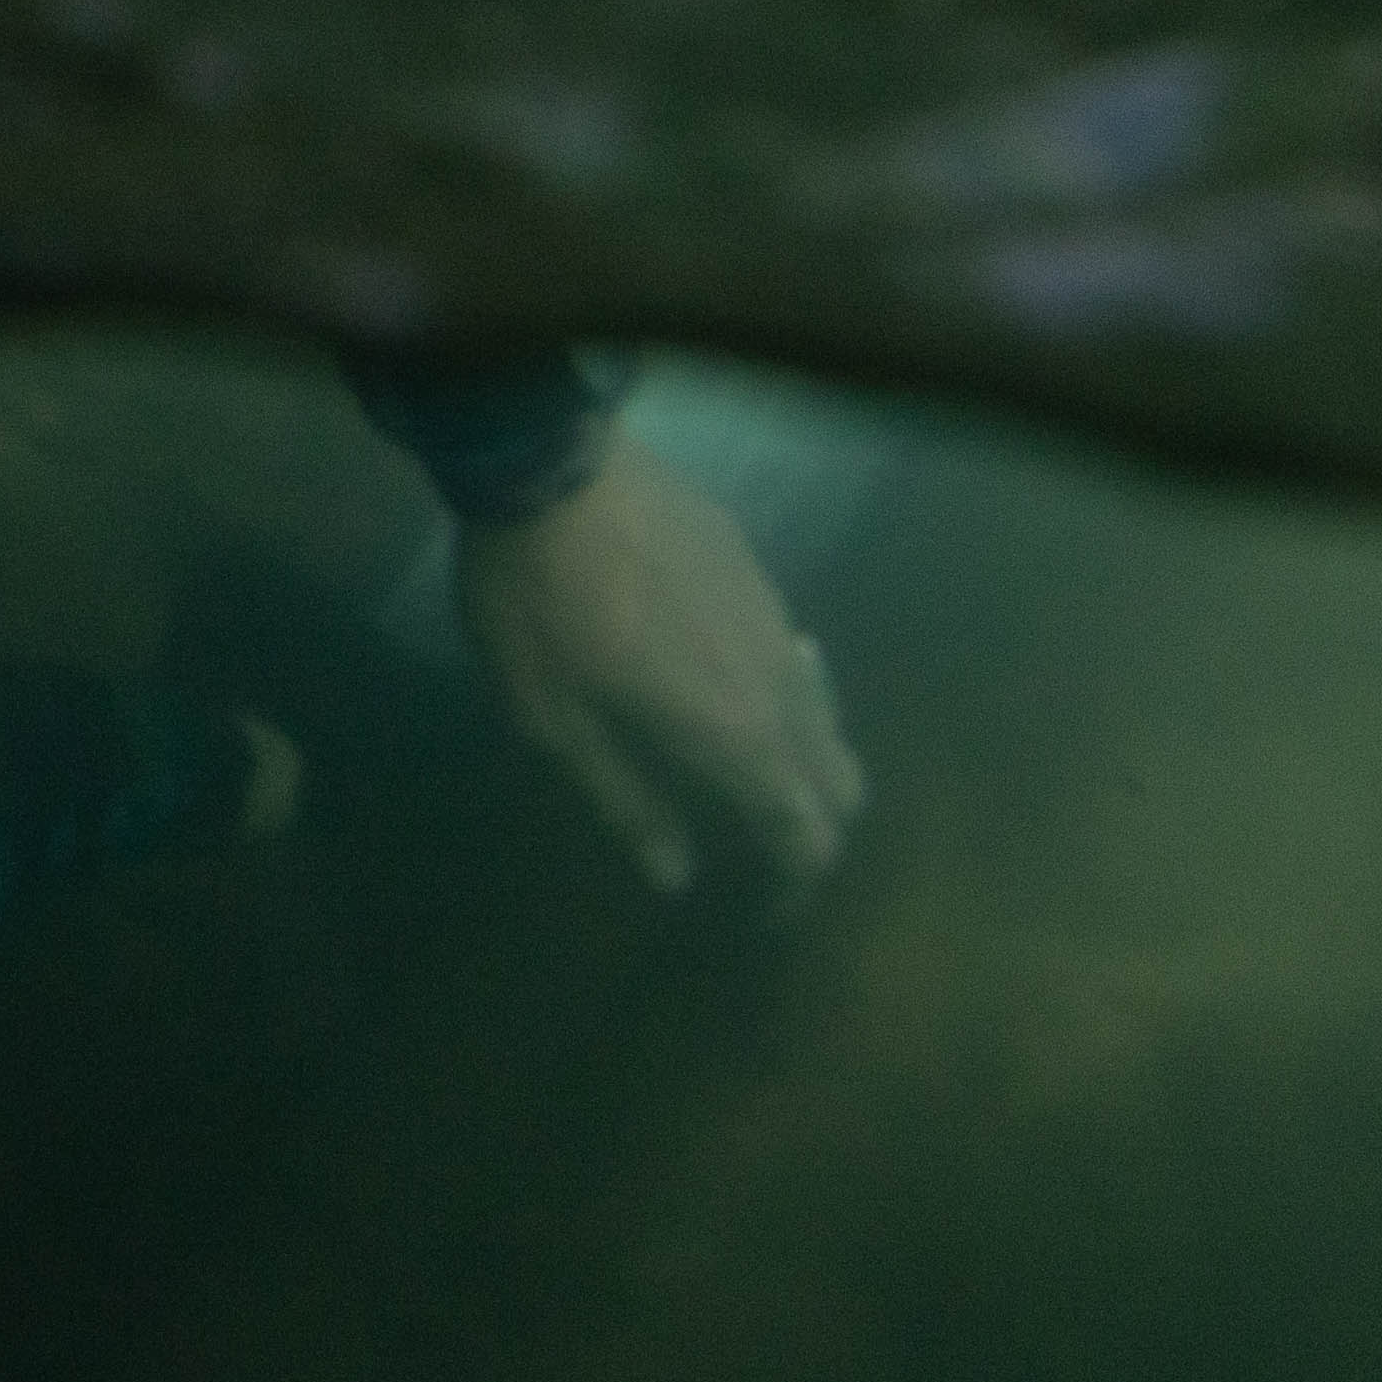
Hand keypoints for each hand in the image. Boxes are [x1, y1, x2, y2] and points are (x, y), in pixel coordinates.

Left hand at [455, 430, 860, 896]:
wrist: (550, 465)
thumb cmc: (538, 605)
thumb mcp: (555, 721)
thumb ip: (625, 802)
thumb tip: (677, 877)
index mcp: (734, 735)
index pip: (807, 834)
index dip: (797, 888)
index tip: (764, 916)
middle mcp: (779, 684)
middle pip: (842, 781)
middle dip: (817, 832)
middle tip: (765, 860)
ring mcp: (778, 621)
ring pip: (829, 718)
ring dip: (807, 765)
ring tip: (749, 786)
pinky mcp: (761, 574)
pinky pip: (800, 661)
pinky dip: (789, 701)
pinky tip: (735, 695)